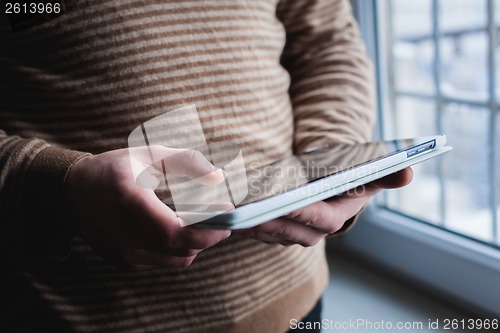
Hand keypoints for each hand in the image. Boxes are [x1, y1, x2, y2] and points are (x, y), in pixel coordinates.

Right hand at [65, 146, 230, 268]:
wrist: (70, 193)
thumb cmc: (114, 168)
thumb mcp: (148, 153)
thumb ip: (186, 161)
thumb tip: (219, 177)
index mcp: (129, 199)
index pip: (173, 232)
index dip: (206, 232)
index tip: (225, 221)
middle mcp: (122, 232)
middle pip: (180, 250)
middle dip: (208, 239)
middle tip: (220, 222)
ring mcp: (121, 251)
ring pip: (175, 260)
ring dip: (194, 245)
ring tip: (201, 225)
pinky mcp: (122, 261)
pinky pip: (162, 260)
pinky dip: (176, 249)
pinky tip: (177, 230)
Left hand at [235, 168, 412, 245]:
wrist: (328, 187)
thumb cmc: (346, 177)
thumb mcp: (368, 173)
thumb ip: (386, 173)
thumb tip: (407, 171)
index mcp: (333, 218)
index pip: (318, 218)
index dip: (301, 212)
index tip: (281, 202)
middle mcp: (309, 232)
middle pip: (285, 228)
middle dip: (265, 220)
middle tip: (244, 208)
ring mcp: (288, 232)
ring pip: (264, 230)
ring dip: (246, 222)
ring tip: (227, 208)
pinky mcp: (270, 228)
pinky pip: (253, 227)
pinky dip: (239, 219)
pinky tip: (223, 208)